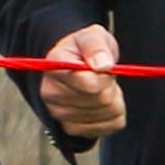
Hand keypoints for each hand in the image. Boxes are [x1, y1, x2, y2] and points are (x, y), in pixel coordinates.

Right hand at [34, 25, 127, 141]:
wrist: (75, 63)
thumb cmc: (84, 49)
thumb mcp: (92, 36)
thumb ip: (96, 45)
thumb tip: (103, 65)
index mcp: (54, 67)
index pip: (90, 84)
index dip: (106, 75)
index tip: (104, 66)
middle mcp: (50, 93)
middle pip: (101, 100)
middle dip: (110, 86)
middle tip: (102, 76)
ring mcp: (59, 114)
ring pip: (108, 113)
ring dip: (113, 99)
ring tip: (101, 87)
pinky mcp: (72, 129)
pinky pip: (110, 126)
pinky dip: (114, 114)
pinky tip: (102, 102)